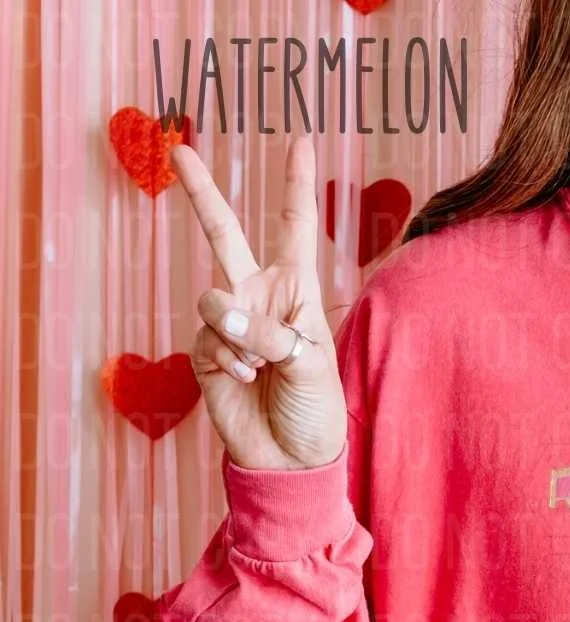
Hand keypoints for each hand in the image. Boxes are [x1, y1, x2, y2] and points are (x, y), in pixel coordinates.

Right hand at [172, 135, 346, 470]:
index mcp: (297, 291)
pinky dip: (228, 360)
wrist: (290, 458)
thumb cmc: (315, 411)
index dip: (295, 187)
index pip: (295, 230)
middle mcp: (260, 297)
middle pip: (225, 234)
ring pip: (215, 301)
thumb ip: (267, 334)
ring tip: (262, 369)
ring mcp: (230, 322)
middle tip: (180, 151)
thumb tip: (218, 311)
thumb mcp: (310, 366)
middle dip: (202, 193)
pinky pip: (208, 336)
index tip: (299, 141)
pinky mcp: (207, 349)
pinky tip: (246, 381)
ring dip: (239, 336)